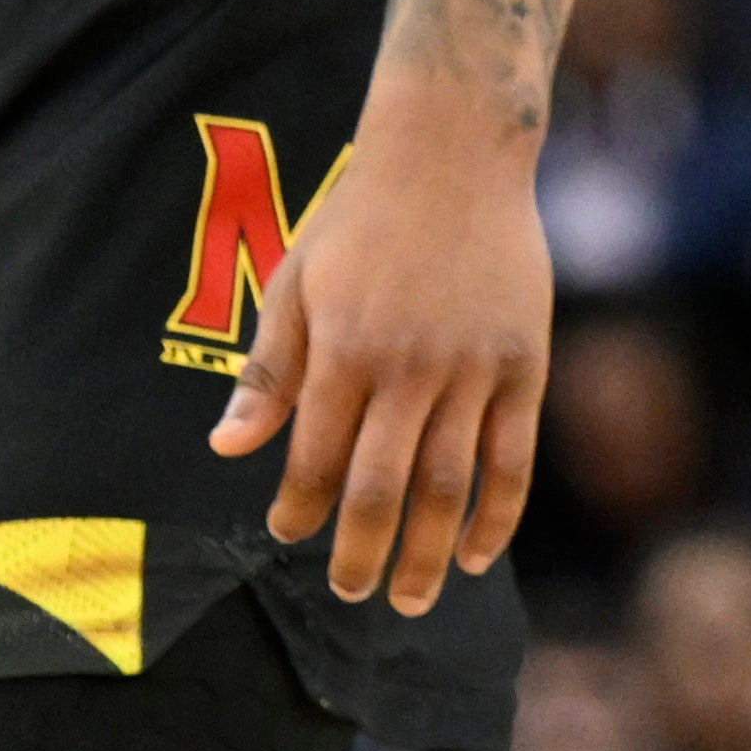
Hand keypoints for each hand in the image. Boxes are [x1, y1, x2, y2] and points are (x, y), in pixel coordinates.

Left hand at [210, 88, 550, 608]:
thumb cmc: (361, 217)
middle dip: (361, 553)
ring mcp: (473, 368)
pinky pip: (513, 456)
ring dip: (431, 553)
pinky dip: (499, 513)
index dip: (299, 509)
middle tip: (351, 593)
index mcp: (344, 349)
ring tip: (414, 600)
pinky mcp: (524, 363)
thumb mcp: (297, 281)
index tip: (287, 536)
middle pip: (381, 488)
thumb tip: (226, 448)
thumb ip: (268, 370)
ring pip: (450, 484)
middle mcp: (409, 367)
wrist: (454, 150)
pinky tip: (481, 554)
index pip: (314, 458)